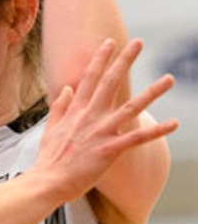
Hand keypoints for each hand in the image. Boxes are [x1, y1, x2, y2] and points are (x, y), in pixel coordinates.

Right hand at [35, 37, 176, 201]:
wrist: (47, 181)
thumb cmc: (49, 159)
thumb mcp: (50, 128)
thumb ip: (60, 106)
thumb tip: (67, 88)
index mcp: (76, 110)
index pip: (90, 78)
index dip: (101, 58)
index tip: (110, 42)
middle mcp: (90, 116)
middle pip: (111, 82)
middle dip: (125, 60)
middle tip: (138, 42)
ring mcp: (101, 132)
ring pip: (132, 107)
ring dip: (153, 92)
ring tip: (169, 79)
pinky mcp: (110, 150)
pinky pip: (138, 138)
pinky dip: (157, 131)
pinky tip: (175, 123)